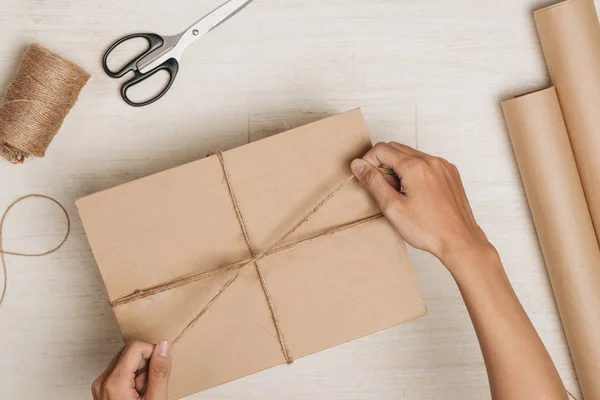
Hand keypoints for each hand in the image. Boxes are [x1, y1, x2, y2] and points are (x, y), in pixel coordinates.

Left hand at [92, 340, 171, 399]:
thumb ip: (159, 372)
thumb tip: (164, 347)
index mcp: (113, 383)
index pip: (136, 346)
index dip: (153, 355)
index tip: (158, 372)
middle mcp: (102, 382)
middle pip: (130, 352)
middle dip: (146, 366)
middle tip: (149, 388)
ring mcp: (101, 386)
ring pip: (127, 361)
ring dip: (140, 374)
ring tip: (143, 395)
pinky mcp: (103, 389)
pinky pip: (122, 372)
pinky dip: (133, 380)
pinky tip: (137, 396)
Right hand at [351, 142, 490, 267]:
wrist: (459, 241)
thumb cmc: (428, 229)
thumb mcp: (392, 207)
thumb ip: (373, 182)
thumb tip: (358, 164)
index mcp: (415, 166)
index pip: (381, 149)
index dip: (368, 162)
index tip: (366, 179)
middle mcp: (431, 160)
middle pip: (396, 148)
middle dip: (383, 164)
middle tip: (383, 189)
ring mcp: (443, 166)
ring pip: (411, 155)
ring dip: (399, 168)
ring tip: (400, 194)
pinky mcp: (450, 173)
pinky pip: (426, 163)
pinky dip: (415, 172)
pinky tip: (416, 194)